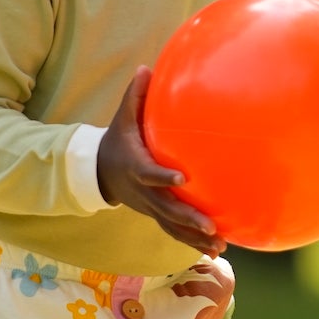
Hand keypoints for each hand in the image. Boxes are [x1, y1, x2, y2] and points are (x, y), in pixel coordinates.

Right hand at [97, 68, 225, 254]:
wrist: (99, 171)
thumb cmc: (118, 139)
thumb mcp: (122, 117)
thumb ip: (134, 96)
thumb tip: (146, 68)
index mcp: (135, 165)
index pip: (148, 173)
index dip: (163, 177)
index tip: (183, 179)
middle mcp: (142, 191)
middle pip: (164, 208)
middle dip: (187, 219)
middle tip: (210, 227)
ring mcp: (148, 206)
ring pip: (171, 226)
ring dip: (193, 238)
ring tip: (219, 247)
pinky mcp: (155, 214)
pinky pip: (173, 231)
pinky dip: (192, 242)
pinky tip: (215, 250)